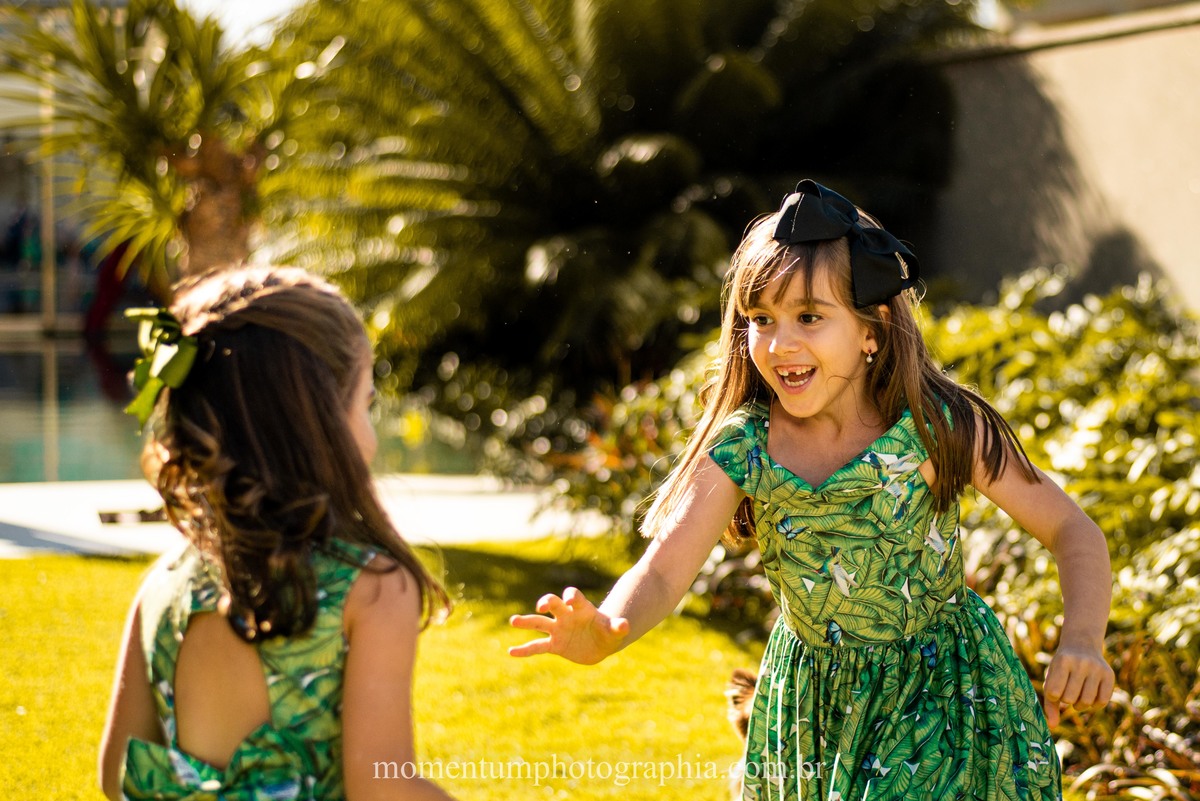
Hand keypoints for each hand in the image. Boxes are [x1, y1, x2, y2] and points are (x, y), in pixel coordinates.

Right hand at [508, 587, 629, 664]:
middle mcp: (566, 616)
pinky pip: (537, 646)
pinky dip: (525, 650)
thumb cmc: (608, 631)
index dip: (571, 596)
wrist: (601, 642)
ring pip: (539, 623)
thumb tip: (626, 625)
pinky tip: (511, 652)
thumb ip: (618, 627)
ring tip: (513, 621)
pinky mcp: (554, 645)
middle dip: (547, 602)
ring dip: (526, 621)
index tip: (568, 599)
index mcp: (581, 608)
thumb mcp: (615, 630)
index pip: (574, 596)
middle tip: (541, 606)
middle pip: (553, 604)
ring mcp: (558, 629)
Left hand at [1041, 644, 1114, 727]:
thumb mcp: (1051, 678)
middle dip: (1066, 700)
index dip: (1053, 696)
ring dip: (1079, 705)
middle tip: (1067, 692)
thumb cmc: (1062, 668)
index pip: (1053, 692)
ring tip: (1077, 695)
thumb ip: (1049, 703)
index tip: (1055, 689)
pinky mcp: (1109, 675)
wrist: (1081, 645)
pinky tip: (1089, 695)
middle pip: (1070, 699)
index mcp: (1062, 661)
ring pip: (1086, 702)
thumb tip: (1051, 726)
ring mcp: (1097, 668)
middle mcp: (1081, 663)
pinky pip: (1102, 701)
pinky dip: (1094, 705)